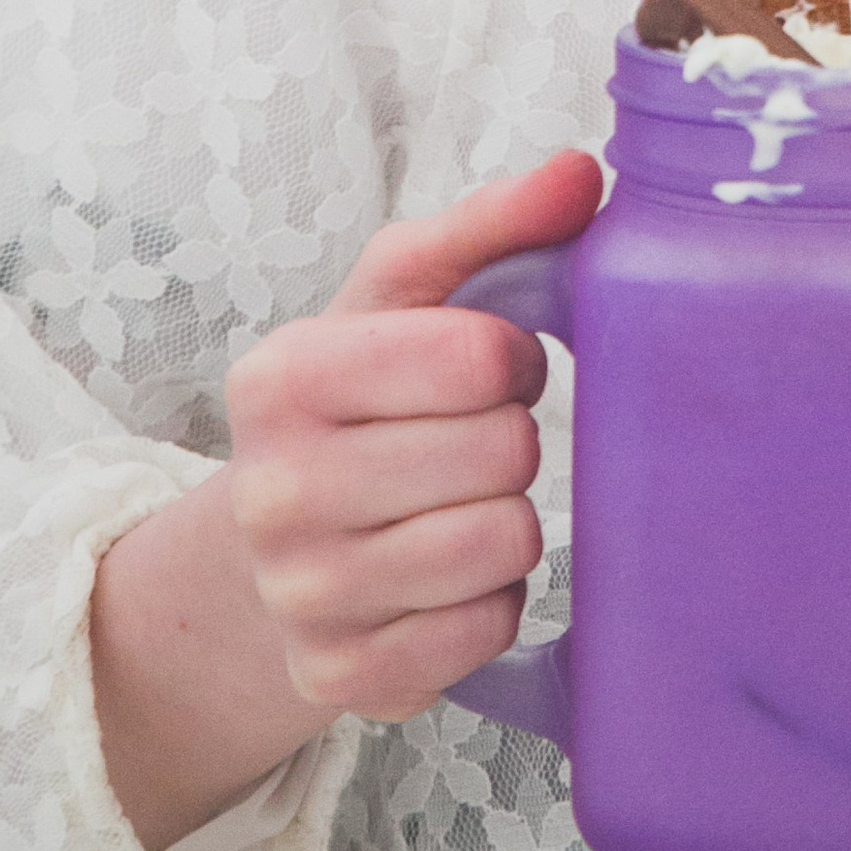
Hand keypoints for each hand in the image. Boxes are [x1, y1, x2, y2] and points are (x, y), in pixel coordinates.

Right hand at [224, 147, 603, 723]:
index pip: (475, 356)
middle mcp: (275, 491)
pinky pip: (485, 632)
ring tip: (459, 502)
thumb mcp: (400, 300)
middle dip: (510, 439)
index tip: (486, 365)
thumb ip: (491, 226)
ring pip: (503, 545)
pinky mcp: (338, 679)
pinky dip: (489, 601)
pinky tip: (446, 576)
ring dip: (508, 520)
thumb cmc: (359, 399)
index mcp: (283, 376)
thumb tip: (582, 171)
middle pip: (501, 453)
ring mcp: (301, 596)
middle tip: (471, 441)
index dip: (511, 357)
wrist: (268, 541)